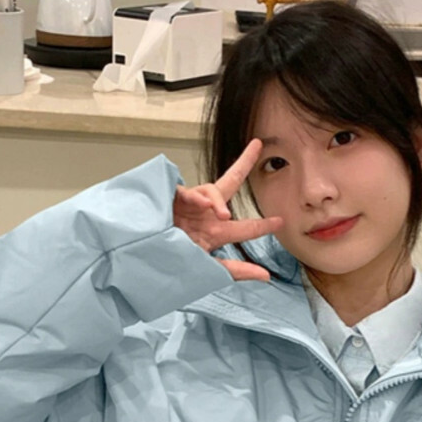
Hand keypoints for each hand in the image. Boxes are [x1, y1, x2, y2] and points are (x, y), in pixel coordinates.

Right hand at [172, 139, 269, 277]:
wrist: (141, 261)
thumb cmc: (169, 265)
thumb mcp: (206, 270)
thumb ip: (234, 271)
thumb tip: (265, 275)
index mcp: (214, 233)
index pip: (243, 227)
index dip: (262, 224)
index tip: (280, 221)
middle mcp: (204, 215)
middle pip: (228, 184)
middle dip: (243, 164)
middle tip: (257, 146)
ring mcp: (188, 205)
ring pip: (210, 190)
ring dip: (219, 201)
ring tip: (222, 215)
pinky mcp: (170, 199)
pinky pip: (188, 193)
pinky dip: (198, 199)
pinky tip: (204, 206)